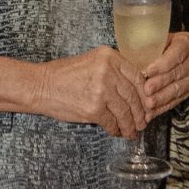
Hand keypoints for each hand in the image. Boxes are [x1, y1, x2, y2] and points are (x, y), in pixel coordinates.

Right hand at [31, 46, 147, 136]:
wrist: (41, 86)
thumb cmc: (63, 75)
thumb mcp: (92, 62)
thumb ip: (113, 71)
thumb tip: (135, 90)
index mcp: (109, 56)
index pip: (138, 76)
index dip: (146, 94)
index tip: (148, 104)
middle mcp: (108, 71)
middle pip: (134, 96)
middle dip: (140, 113)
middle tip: (142, 122)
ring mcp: (102, 90)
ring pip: (125, 112)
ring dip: (130, 125)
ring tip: (131, 131)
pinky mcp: (94, 108)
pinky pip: (112, 122)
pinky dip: (116, 129)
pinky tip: (116, 132)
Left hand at [142, 32, 188, 119]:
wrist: (174, 51)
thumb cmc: (160, 44)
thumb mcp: (156, 39)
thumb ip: (147, 46)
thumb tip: (129, 58)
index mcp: (186, 43)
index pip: (176, 54)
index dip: (162, 64)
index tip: (148, 71)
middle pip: (177, 73)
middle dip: (161, 83)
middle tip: (146, 89)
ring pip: (178, 89)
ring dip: (162, 98)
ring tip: (148, 104)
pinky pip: (177, 101)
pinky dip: (163, 107)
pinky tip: (152, 113)